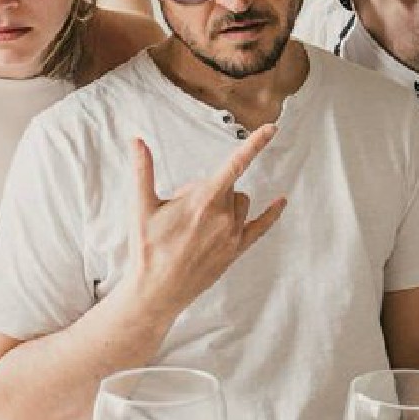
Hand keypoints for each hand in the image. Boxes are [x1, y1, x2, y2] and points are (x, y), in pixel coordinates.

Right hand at [131, 126, 285, 314]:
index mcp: (204, 201)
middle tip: (183, 210)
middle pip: (229, 185)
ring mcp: (233, 234)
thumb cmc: (147, 248)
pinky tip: (282, 200)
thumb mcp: (141, 207)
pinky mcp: (236, 250)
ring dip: (226, 203)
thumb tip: (136, 140)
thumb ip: (143, 171)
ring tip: (198, 223)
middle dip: (210, 188)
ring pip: (241, 203)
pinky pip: (261, 226)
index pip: (235, 164)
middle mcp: (224, 216)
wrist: (156, 291)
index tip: (272, 128)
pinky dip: (272, 213)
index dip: (255, 144)